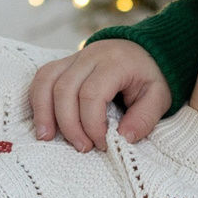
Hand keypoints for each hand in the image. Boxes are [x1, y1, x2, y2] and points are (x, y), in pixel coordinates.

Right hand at [29, 42, 171, 152]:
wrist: (143, 50)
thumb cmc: (150, 76)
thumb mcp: (159, 97)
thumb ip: (143, 118)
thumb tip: (123, 139)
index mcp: (114, 63)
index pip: (91, 94)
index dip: (92, 124)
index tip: (102, 143)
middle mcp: (90, 56)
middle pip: (64, 89)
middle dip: (69, 124)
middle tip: (82, 147)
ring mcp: (74, 58)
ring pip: (46, 80)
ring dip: (43, 112)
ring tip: (47, 137)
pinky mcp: (64, 63)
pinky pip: (42, 77)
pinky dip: (38, 99)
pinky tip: (43, 121)